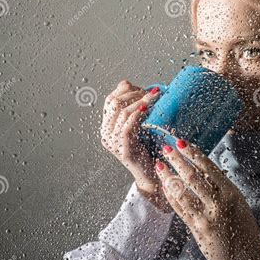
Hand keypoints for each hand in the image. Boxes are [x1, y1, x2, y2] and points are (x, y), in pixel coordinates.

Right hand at [100, 79, 170, 212]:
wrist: (151, 175)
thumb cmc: (148, 149)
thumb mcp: (139, 125)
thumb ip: (134, 109)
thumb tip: (132, 85)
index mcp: (107, 127)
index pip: (110, 100)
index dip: (125, 90)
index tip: (141, 87)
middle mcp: (106, 134)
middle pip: (114, 103)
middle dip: (134, 93)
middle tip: (151, 91)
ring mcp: (112, 142)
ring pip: (122, 112)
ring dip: (140, 100)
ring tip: (154, 96)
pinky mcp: (122, 150)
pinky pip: (127, 127)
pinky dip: (137, 114)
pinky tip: (147, 108)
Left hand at [154, 139, 259, 259]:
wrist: (245, 258)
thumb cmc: (243, 228)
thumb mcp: (238, 203)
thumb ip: (222, 188)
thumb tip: (204, 169)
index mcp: (231, 193)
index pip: (209, 168)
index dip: (194, 154)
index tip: (181, 142)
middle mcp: (218, 204)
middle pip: (193, 177)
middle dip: (177, 161)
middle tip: (166, 149)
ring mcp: (206, 217)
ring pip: (182, 192)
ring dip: (168, 177)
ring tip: (159, 166)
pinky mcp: (197, 229)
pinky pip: (180, 209)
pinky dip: (171, 196)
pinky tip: (164, 186)